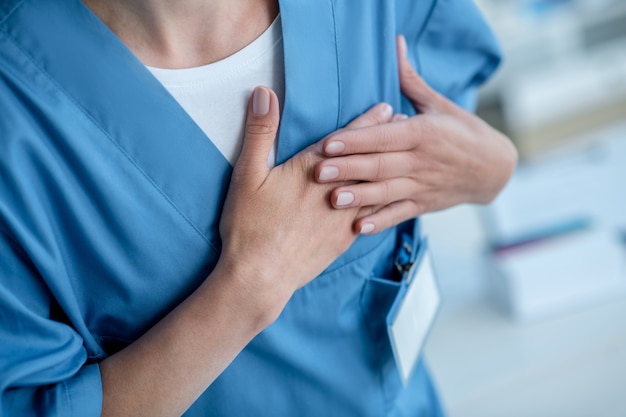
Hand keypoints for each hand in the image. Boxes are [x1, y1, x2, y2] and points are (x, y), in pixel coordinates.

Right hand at [217, 87, 393, 313]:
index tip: (387, 109)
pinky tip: (390, 201)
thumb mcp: (247, 175)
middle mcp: (335, 192)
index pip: (347, 140)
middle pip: (369, 161)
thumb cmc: (249, 226)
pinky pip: (373, 217)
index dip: (368, 122)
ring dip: (391, 169)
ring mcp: (343, 218)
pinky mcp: (344, 240)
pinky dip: (386, 203)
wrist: (261, 276)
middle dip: (388, 142)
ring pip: (376, 188)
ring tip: (404, 155)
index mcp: (312, 171)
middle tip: (408, 127)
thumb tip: (265, 93)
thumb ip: (260, 133)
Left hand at [315, 35, 517, 233]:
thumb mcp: (439, 104)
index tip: (329, 143)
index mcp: (423, 133)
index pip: (385, 137)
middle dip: (348, 169)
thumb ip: (410, 80)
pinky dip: (380, 222)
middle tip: (318, 172)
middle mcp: (422, 161)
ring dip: (359, 198)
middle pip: (380, 165)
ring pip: (386, 193)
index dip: (356, 140)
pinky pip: (399, 214)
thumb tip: (395, 44)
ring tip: (332, 200)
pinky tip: (359, 228)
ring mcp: (423, 185)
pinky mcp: (424, 204)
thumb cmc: (463, 131)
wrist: (495, 168)